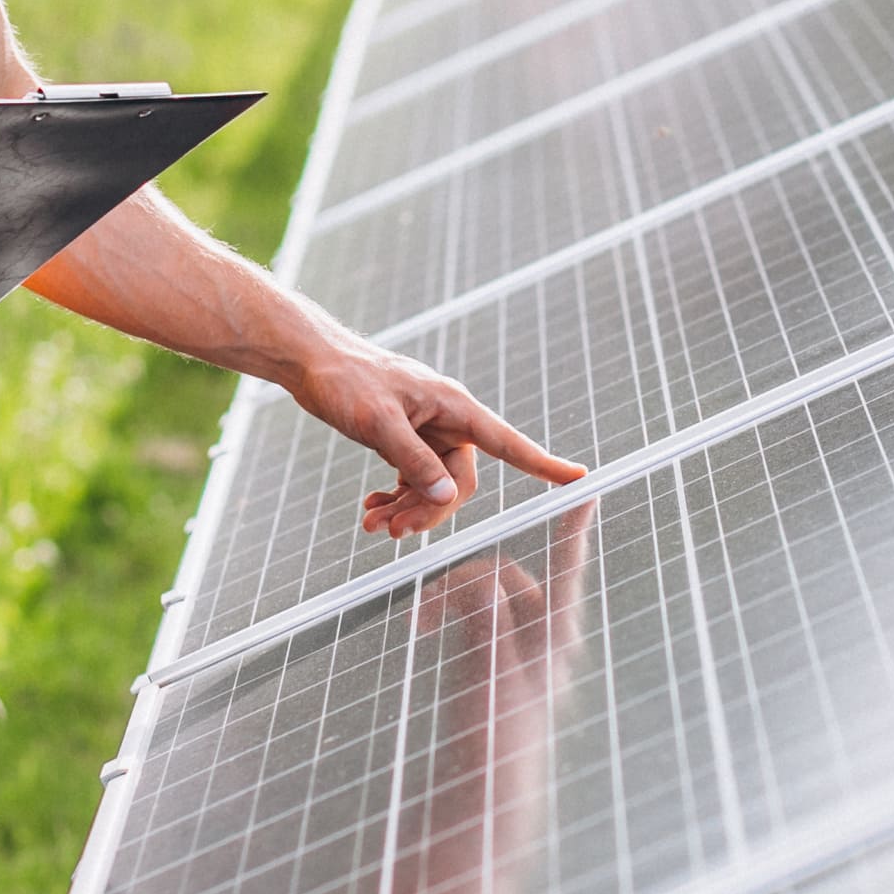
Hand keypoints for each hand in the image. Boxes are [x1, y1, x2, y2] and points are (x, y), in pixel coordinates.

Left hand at [282, 334, 583, 538]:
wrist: (314, 362)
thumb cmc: (347, 381)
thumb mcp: (378, 424)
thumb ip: (413, 462)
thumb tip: (447, 499)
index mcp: (453, 407)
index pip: (509, 442)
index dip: (544, 464)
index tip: (579, 479)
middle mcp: (447, 420)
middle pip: (459, 481)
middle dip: (430, 510)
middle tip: (393, 531)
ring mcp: (426, 431)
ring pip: (433, 485)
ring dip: (408, 508)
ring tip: (372, 524)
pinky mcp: (405, 439)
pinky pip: (413, 478)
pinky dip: (396, 497)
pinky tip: (371, 510)